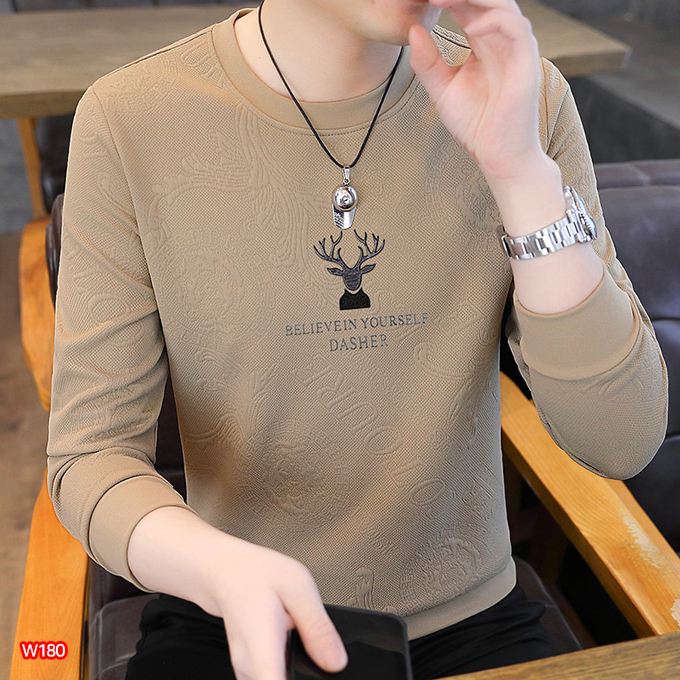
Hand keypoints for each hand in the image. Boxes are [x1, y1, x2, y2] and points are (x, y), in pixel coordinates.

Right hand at [201, 535, 347, 679]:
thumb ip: (318, 627)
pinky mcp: (249, 668)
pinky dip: (286, 668)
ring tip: (303, 640)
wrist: (223, 569)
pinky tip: (292, 645)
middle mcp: (250, 668)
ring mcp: (246, 671)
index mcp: (262, 649)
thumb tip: (337, 661)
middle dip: (302, 677)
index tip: (314, 674)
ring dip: (294, 673)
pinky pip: (271, 677)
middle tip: (316, 651)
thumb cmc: (255, 573)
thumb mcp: (298, 587)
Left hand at [409, 0, 544, 181]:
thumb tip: (413, 29)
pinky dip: (494, 21)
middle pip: (487, 0)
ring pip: (503, 6)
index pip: (468, 7)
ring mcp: (516, 50)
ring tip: (443, 0)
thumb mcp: (442, 91)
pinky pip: (516, 28)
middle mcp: (502, 42)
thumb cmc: (475, 125)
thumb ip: (427, 63)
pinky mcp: (527, 63)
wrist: (497, 154)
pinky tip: (471, 27)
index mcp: (484, 45)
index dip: (449, 0)